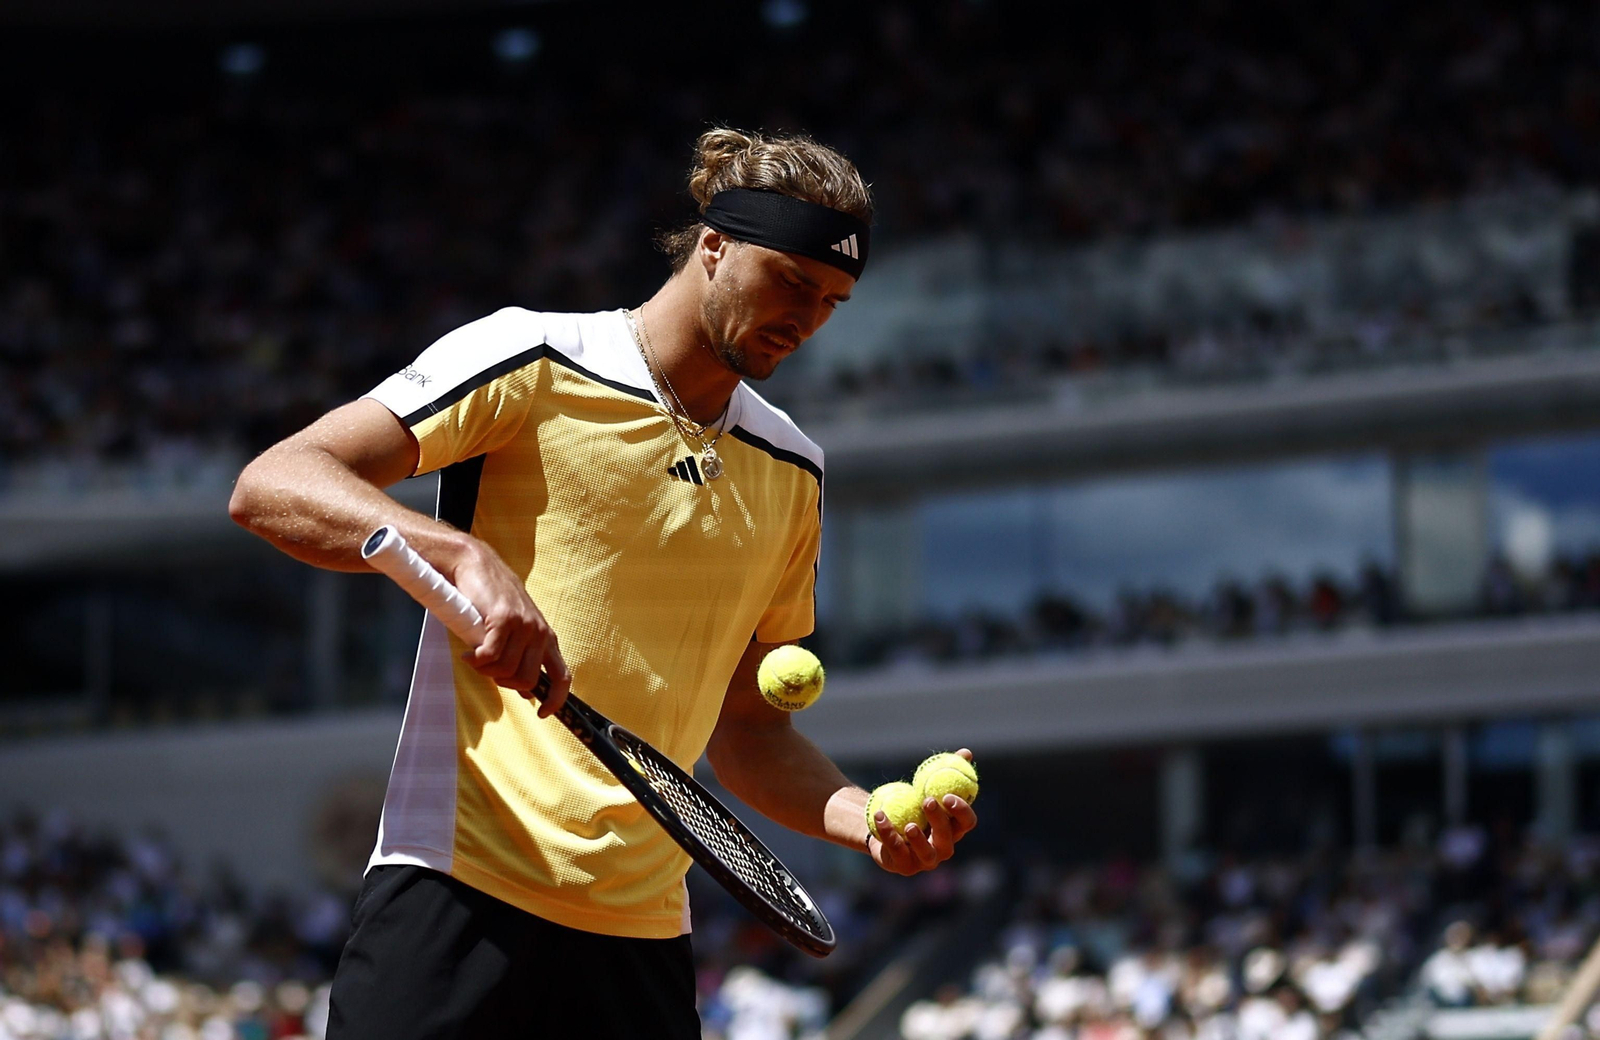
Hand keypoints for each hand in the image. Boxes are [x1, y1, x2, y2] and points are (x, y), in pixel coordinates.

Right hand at [448, 538, 571, 716]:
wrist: (476, 564)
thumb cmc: (491, 600)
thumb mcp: (514, 631)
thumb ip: (522, 659)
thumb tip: (527, 693)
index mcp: (546, 637)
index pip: (562, 676)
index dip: (556, 699)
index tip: (542, 713)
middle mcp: (539, 632)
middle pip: (526, 681)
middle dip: (503, 682)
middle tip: (487, 670)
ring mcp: (524, 625)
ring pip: (506, 671)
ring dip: (486, 670)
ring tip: (475, 656)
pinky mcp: (504, 619)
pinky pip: (490, 656)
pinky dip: (476, 661)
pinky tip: (469, 653)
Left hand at [867, 749, 977, 875]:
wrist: (884, 826)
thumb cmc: (912, 806)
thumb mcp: (926, 787)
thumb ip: (945, 773)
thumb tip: (966, 753)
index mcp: (953, 829)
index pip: (967, 823)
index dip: (962, 811)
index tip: (948, 795)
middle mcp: (943, 848)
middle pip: (947, 838)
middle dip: (939, 821)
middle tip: (927, 801)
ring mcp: (925, 861)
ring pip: (926, 853)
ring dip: (918, 838)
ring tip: (910, 825)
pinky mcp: (904, 866)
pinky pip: (896, 850)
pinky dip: (888, 833)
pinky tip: (880, 817)